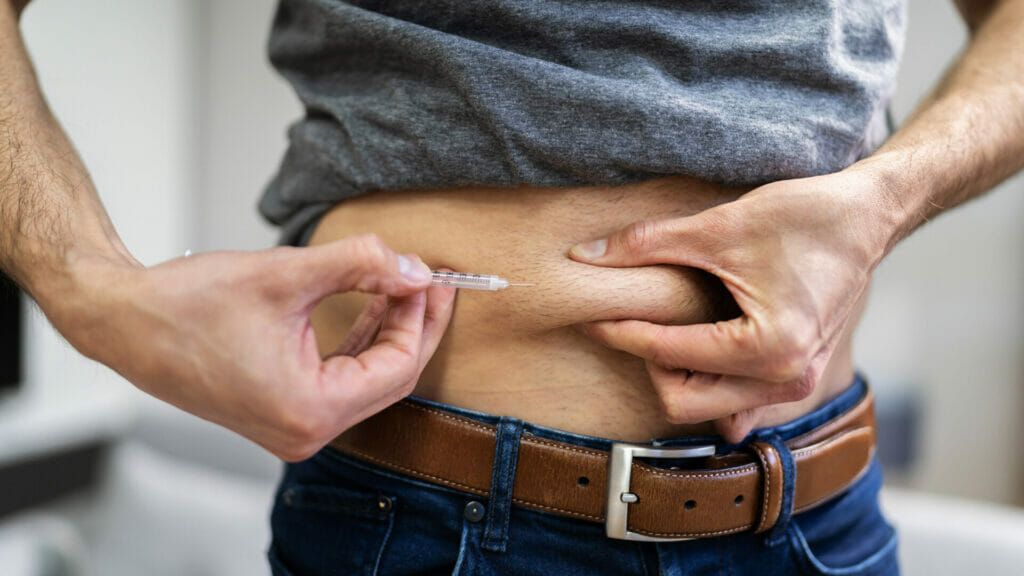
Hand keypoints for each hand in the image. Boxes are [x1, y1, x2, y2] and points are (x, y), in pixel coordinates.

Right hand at [55, 234, 455, 460]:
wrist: (125, 321)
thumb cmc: (188, 303)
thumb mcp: (286, 273)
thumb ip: (360, 266)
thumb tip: (414, 268)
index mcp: (309, 409)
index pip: (398, 368)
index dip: (421, 318)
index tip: (432, 276)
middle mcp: (304, 432)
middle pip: (389, 379)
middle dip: (413, 325)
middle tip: (432, 280)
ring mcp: (293, 427)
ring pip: (368, 380)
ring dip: (388, 332)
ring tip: (406, 284)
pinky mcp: (282, 412)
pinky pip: (341, 381)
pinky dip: (359, 344)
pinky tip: (373, 306)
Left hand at [569, 169, 892, 442]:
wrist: (866, 217)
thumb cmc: (804, 217)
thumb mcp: (719, 226)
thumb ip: (646, 245)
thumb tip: (584, 257)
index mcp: (769, 348)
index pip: (670, 354)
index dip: (621, 333)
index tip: (591, 317)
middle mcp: (787, 379)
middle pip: (684, 402)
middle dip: (649, 365)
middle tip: (632, 324)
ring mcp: (796, 386)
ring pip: (708, 408)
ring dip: (677, 375)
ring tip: (663, 330)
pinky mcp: (796, 379)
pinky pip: (736, 405)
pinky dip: (708, 384)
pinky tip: (694, 348)